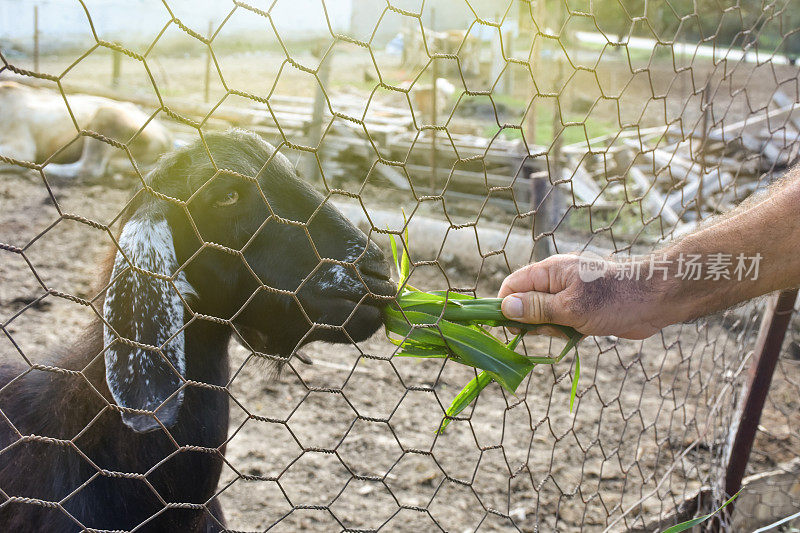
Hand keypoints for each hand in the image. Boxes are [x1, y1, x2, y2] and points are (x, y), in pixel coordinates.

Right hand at [497, 254, 670, 339]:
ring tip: (570, 331)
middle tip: (551, 329)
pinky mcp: (581, 308)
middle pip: (524, 302)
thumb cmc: (614, 299)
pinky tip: (578, 335)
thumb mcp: (570, 307)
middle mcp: (555, 280)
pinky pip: (559, 321)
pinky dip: (563, 332)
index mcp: (549, 271)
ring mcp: (568, 294)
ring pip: (542, 315)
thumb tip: (504, 308)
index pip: (512, 285)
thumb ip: (536, 308)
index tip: (508, 327)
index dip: (503, 305)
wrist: (656, 300)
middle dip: (530, 321)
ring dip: (549, 329)